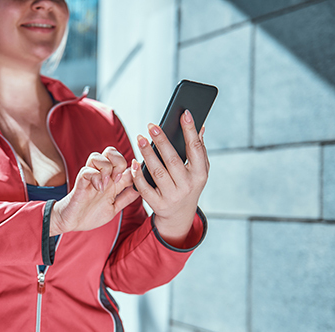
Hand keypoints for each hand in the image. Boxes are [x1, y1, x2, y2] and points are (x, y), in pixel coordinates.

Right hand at [50, 147, 139, 234]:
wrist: (71, 223)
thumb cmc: (90, 215)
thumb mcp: (114, 208)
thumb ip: (126, 198)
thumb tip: (141, 189)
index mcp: (111, 181)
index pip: (123, 162)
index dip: (132, 167)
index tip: (135, 179)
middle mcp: (101, 176)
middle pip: (110, 151)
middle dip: (118, 161)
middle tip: (117, 179)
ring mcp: (90, 178)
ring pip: (97, 156)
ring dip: (106, 168)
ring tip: (106, 185)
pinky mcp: (80, 183)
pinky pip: (87, 170)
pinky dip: (95, 178)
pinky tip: (98, 189)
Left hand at [130, 109, 208, 246]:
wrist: (180, 215)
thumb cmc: (189, 185)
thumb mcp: (199, 170)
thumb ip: (199, 150)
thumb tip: (200, 126)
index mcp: (200, 174)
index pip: (196, 149)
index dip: (190, 131)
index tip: (185, 113)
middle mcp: (187, 185)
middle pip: (173, 160)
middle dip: (162, 141)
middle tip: (151, 125)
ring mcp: (172, 196)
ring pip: (157, 172)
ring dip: (147, 154)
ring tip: (140, 138)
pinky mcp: (158, 204)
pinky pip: (145, 188)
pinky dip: (138, 175)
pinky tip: (133, 162)